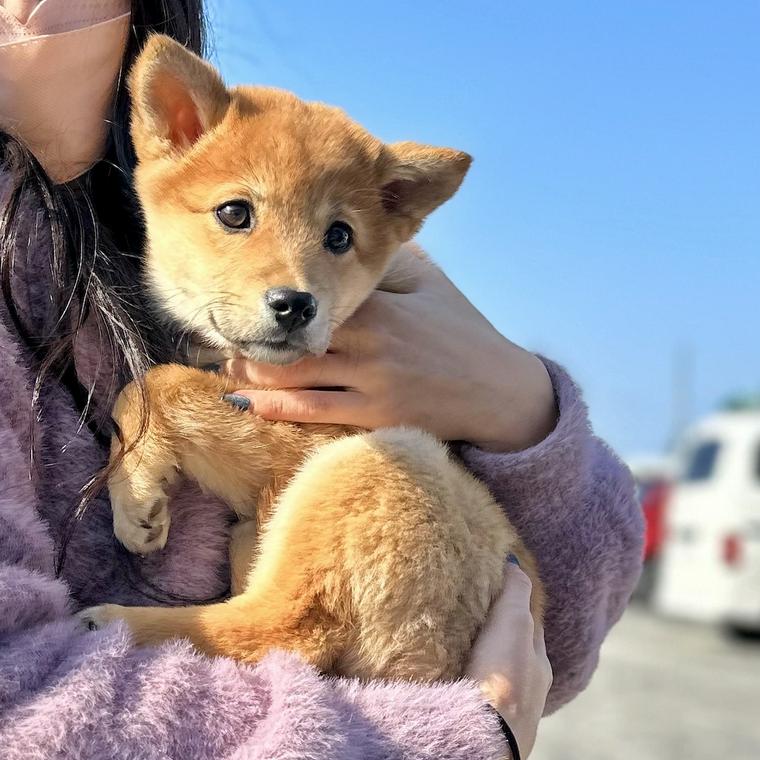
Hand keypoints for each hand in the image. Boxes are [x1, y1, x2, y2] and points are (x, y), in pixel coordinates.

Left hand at [223, 244, 556, 450]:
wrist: (499, 392)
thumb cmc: (463, 332)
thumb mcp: (432, 283)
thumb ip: (389, 258)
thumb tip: (351, 229)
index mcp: (380, 306)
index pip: (314, 298)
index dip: (272, 298)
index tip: (238, 291)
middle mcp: (370, 343)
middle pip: (295, 339)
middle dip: (251, 338)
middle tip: (217, 334)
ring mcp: (371, 384)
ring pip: (296, 377)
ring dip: (254, 372)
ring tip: (224, 367)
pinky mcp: (375, 417)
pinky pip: (315, 413)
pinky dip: (276, 407)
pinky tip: (247, 402)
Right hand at [466, 561, 551, 756]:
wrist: (485, 734)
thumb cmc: (504, 676)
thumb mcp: (515, 622)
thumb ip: (516, 592)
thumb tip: (516, 565)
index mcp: (539, 662)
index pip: (529, 623)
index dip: (515, 603)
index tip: (497, 585)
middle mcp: (528, 687)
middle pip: (511, 650)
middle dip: (495, 633)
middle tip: (471, 613)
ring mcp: (505, 707)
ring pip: (493, 673)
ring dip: (479, 658)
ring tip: (453, 642)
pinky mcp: (481, 720)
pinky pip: (474, 690)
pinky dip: (465, 678)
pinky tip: (448, 673)